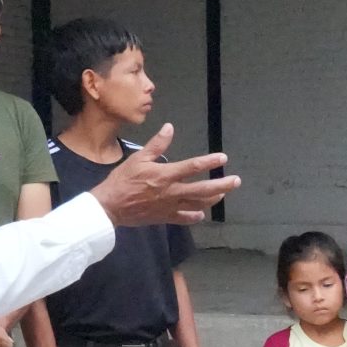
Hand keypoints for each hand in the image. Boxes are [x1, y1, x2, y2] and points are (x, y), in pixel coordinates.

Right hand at [87, 123, 238, 225]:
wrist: (110, 206)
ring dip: (213, 199)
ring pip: (198, 204)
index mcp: (165, 175)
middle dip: (222, 185)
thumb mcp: (138, 158)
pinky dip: (194, 216)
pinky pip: (184, 218)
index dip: (209, 162)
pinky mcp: (165, 218)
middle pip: (203, 190)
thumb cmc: (122, 180)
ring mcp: (170, 207)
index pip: (192, 167)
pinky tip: (201, 214)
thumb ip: (156, 144)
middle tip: (236, 181)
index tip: (223, 158)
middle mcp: (172, 192)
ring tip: (222, 194)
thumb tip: (170, 128)